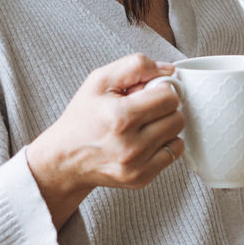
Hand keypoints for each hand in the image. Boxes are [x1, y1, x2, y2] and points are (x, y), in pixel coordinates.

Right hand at [27, 53, 185, 227]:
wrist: (65, 159)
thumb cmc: (83, 117)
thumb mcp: (99, 81)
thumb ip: (135, 66)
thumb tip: (169, 71)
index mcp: (120, 117)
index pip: (168, 96)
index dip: (159, 89)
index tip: (146, 93)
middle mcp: (130, 145)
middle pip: (176, 116)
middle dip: (164, 107)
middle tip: (143, 108)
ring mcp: (137, 165)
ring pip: (177, 134)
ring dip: (165, 125)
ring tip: (143, 124)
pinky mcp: (141, 178)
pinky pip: (174, 154)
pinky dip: (164, 144)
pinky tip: (145, 140)